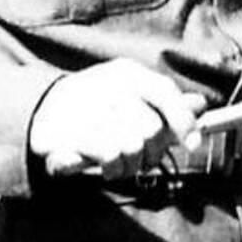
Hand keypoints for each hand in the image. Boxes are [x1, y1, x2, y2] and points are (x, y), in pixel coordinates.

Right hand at [29, 58, 206, 179]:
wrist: (41, 112)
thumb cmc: (96, 106)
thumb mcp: (130, 96)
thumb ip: (165, 102)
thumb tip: (200, 105)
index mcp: (127, 73)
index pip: (165, 92)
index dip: (183, 120)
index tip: (191, 144)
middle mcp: (110, 85)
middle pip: (152, 128)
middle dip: (152, 152)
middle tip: (142, 160)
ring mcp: (90, 107)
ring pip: (133, 146)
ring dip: (131, 164)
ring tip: (120, 162)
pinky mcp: (73, 131)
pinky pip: (110, 156)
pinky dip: (113, 168)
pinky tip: (106, 165)